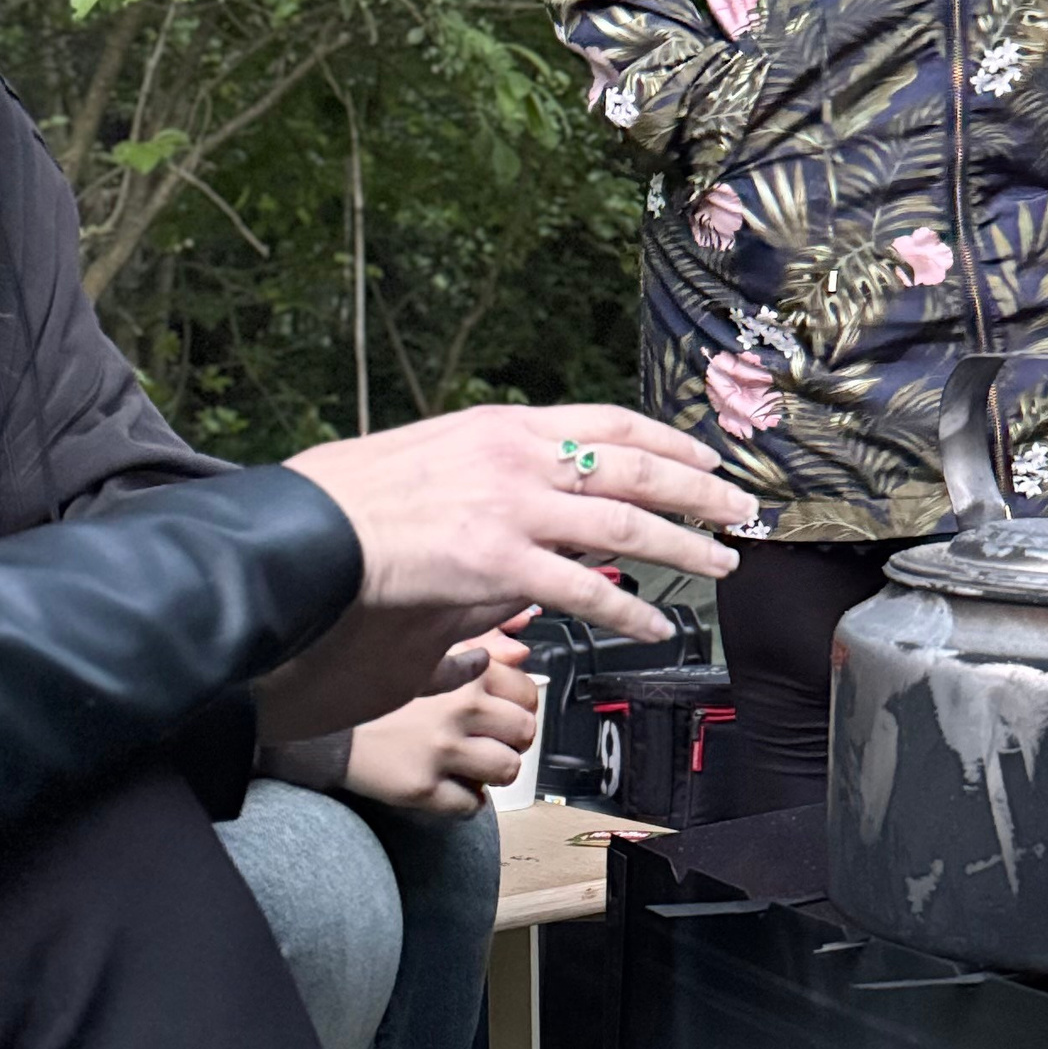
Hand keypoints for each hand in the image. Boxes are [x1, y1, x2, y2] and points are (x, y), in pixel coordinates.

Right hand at [263, 402, 749, 733]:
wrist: (308, 530)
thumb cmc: (355, 497)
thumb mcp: (435, 454)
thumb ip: (494, 469)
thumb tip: (535, 489)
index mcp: (505, 426)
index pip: (609, 421)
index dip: (667, 440)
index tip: (704, 457)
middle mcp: (519, 458)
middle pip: (633, 467)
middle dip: (698, 490)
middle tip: (739, 510)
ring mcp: (512, 509)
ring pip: (625, 525)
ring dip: (683, 547)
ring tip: (721, 565)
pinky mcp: (498, 563)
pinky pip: (584, 590)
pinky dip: (629, 611)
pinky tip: (657, 627)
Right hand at [345, 627, 538, 813]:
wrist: (331, 728)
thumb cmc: (383, 691)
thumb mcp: (432, 652)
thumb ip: (483, 646)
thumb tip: (521, 654)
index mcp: (467, 673)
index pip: (527, 695)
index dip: (518, 707)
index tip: (502, 714)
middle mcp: (459, 709)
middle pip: (524, 733)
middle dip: (512, 741)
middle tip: (489, 742)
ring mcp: (441, 750)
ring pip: (507, 770)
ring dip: (494, 772)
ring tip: (472, 765)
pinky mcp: (423, 787)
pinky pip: (471, 805)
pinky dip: (465, 801)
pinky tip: (450, 786)